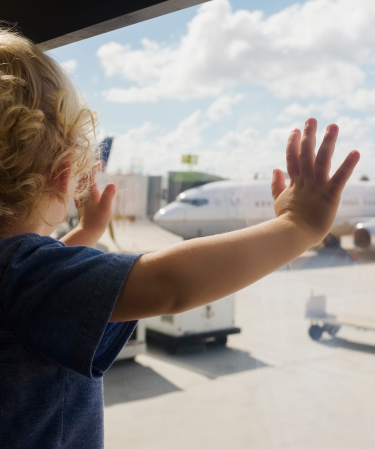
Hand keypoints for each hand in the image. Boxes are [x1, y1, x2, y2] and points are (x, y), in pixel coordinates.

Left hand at [74, 163, 115, 243]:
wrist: (88, 232)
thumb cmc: (97, 221)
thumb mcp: (106, 208)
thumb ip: (108, 196)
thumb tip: (112, 183)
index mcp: (91, 193)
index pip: (90, 176)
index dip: (94, 168)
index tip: (99, 163)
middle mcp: (85, 195)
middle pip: (84, 179)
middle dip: (89, 171)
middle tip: (95, 166)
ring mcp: (82, 201)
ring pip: (80, 186)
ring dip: (84, 179)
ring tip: (89, 175)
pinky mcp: (82, 207)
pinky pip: (79, 194)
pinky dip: (80, 189)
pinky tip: (79, 190)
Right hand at [272, 118, 359, 244]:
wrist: (293, 236)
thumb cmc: (287, 222)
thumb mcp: (279, 201)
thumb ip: (277, 185)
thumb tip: (275, 169)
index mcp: (294, 183)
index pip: (292, 159)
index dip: (293, 144)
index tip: (295, 130)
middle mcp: (305, 182)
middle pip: (306, 154)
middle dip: (309, 136)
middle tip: (312, 119)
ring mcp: (317, 188)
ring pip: (322, 161)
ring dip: (327, 143)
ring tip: (333, 126)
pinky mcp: (330, 196)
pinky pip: (339, 179)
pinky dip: (347, 166)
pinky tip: (355, 152)